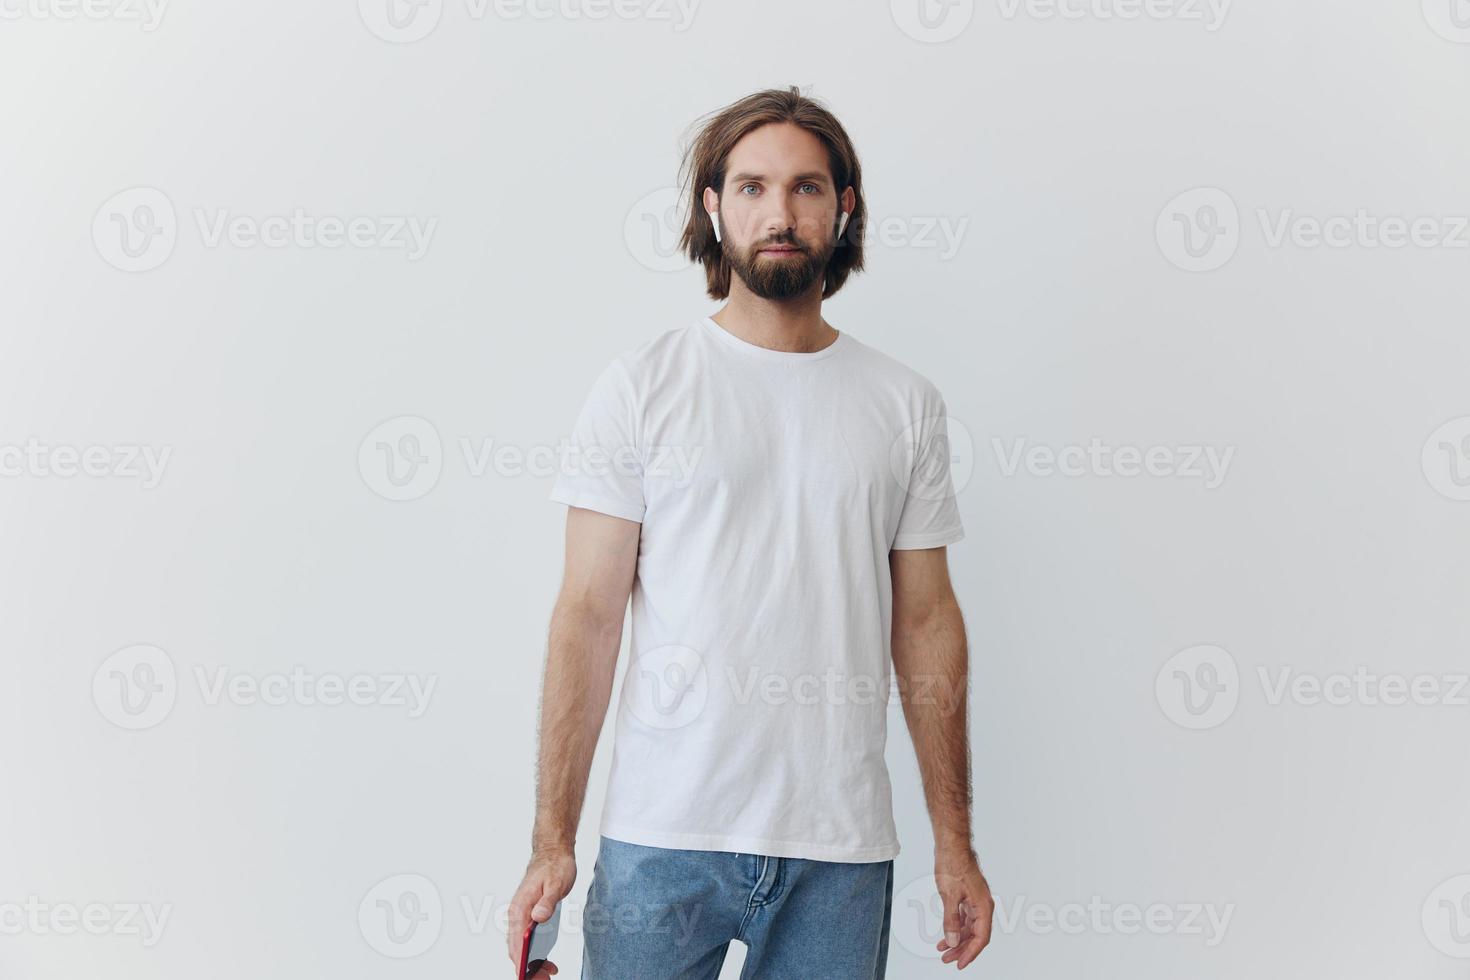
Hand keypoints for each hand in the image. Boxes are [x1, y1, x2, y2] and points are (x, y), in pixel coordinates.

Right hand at [507, 847, 576, 977]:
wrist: (552, 852)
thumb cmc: (554, 866)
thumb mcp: (556, 884)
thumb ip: (547, 902)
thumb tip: (538, 918)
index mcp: (520, 908)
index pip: (516, 940)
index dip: (520, 961)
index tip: (526, 975)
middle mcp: (517, 914)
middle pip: (516, 948)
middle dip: (527, 967)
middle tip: (545, 978)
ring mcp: (522, 917)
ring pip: (521, 947)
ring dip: (532, 963)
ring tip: (548, 973)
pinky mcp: (529, 917)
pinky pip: (528, 940)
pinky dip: (535, 953)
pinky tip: (547, 961)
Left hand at [933, 848, 993, 968]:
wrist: (951, 846)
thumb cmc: (954, 865)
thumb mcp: (949, 896)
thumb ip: (951, 920)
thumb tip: (952, 942)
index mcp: (983, 906)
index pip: (981, 937)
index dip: (971, 953)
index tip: (960, 964)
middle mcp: (982, 906)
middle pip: (975, 935)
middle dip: (962, 949)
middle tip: (947, 960)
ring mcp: (975, 901)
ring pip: (969, 928)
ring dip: (957, 940)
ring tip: (943, 951)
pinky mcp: (967, 897)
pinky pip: (963, 919)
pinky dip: (954, 928)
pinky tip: (945, 936)